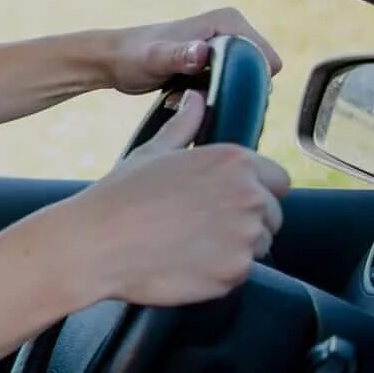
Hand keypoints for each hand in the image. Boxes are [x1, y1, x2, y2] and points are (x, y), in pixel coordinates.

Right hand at [49, 90, 290, 308]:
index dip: (255, 191)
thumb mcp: (151, 153)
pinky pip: (239, 272)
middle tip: (199, 226)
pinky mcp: (235, 271)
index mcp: (234, 162)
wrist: (95, 244)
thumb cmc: (119, 197)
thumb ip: (184, 126)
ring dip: (234, 248)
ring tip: (189, 245)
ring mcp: (244, 236)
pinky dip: (218, 272)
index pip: (278, 180)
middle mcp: (249, 196)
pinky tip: (185, 262)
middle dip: (245, 222)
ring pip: (258, 245)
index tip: (226, 200)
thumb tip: (194, 100)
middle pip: (272, 215)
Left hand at [99, 7, 283, 94]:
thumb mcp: (155, 59)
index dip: (246, 80)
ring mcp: (223, 47)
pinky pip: (225, 87)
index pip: (266, 59)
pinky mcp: (214, 62)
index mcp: (228, 21)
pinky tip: (182, 93)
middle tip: (193, 91)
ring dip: (216, 94)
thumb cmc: (131, 56)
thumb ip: (179, 56)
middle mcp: (231, 30)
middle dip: (229, 89)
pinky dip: (207, 95)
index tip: (212, 87)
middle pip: (256, 74)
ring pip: (240, 83)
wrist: (111, 60)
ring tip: (184, 92)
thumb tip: (202, 53)